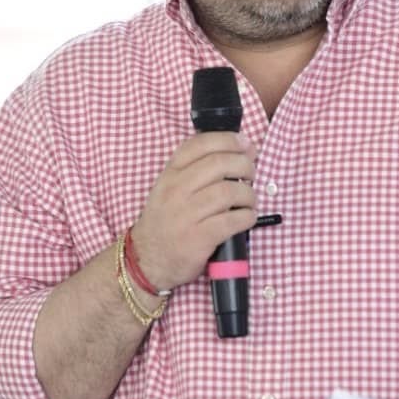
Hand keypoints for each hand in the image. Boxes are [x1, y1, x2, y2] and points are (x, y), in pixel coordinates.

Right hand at [130, 132, 257, 294]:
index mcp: (170, 174)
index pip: (199, 144)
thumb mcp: (171, 188)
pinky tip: (247, 218)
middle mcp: (176, 191)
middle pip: (220, 164)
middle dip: (245, 165)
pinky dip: (248, 217)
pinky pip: (232, 220)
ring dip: (249, 195)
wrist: (147, 259)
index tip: (245, 143)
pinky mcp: (199, 238)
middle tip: (251, 175)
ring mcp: (187, 215)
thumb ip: (200, 169)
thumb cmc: (166, 221)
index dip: (228, 140)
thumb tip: (243, 149)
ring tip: (249, 201)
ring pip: (229, 192)